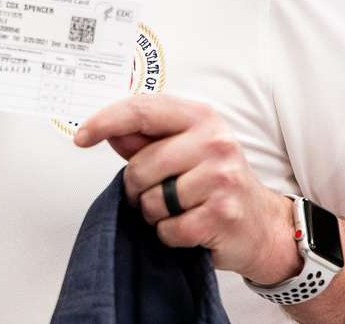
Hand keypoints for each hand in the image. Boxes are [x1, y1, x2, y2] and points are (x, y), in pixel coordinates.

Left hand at [75, 94, 301, 285]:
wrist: (263, 225)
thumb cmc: (216, 183)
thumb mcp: (184, 150)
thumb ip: (145, 139)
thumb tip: (108, 130)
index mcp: (201, 117)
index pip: (142, 110)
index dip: (105, 121)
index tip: (82, 136)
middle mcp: (215, 141)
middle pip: (140, 164)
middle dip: (135, 186)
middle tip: (156, 193)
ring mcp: (221, 177)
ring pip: (150, 199)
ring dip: (154, 212)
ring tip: (179, 209)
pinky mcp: (222, 214)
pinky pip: (167, 228)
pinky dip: (169, 234)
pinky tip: (190, 227)